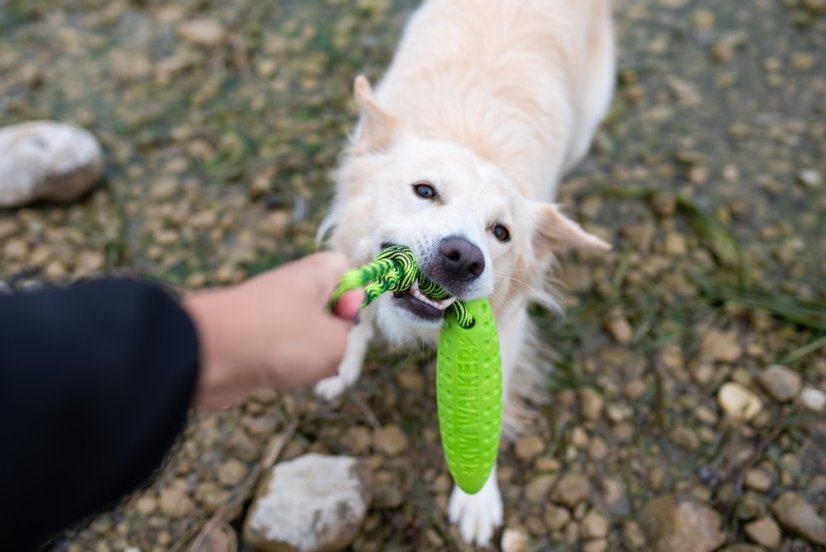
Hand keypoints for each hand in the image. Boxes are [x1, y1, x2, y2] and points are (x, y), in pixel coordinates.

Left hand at [183, 252, 363, 409]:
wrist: (209, 353)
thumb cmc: (280, 339)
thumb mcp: (335, 343)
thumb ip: (346, 338)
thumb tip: (332, 342)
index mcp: (312, 276)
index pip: (342, 267)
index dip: (355, 290)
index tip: (351, 316)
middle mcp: (288, 289)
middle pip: (324, 304)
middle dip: (333, 331)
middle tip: (332, 348)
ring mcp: (266, 315)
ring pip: (302, 333)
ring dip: (309, 355)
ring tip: (303, 368)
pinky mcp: (247, 340)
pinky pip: (278, 352)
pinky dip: (283, 367)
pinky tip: (280, 378)